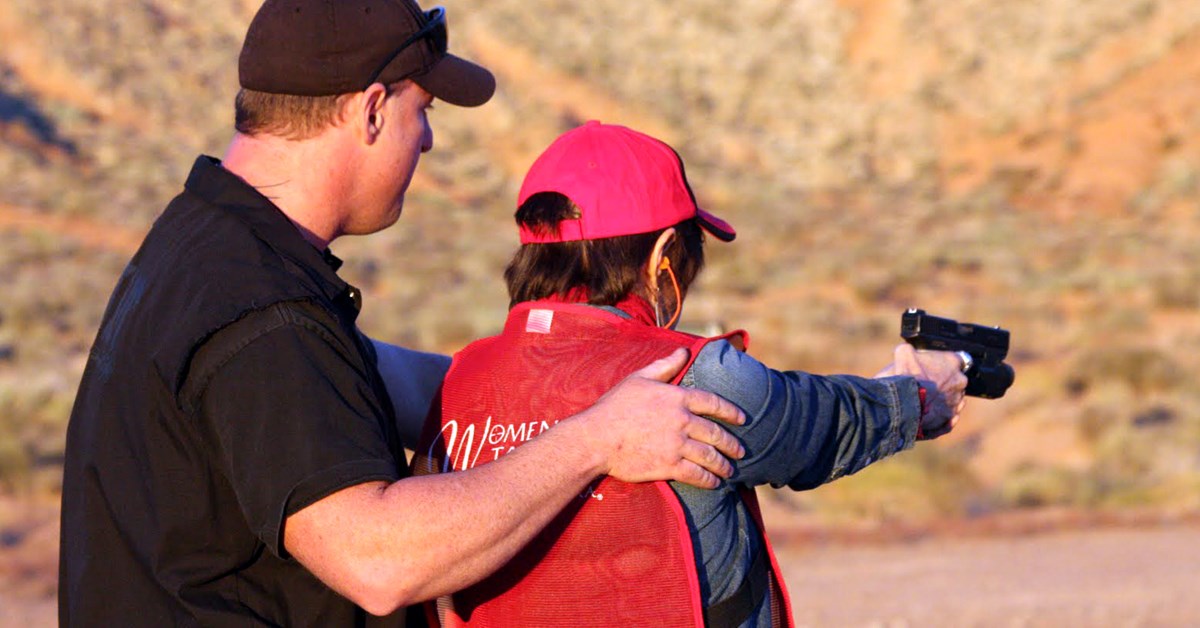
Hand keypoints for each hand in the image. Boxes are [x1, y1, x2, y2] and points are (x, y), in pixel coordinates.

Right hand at [577, 348, 745, 488]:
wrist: (596, 438)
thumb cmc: (614, 406)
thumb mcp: (639, 379)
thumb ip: (665, 365)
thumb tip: (684, 352)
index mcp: (677, 397)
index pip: (713, 403)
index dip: (731, 412)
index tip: (742, 419)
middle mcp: (682, 420)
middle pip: (716, 433)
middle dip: (732, 444)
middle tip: (741, 451)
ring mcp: (677, 445)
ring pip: (710, 456)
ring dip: (723, 464)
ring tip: (730, 470)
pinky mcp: (669, 466)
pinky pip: (697, 474)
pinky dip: (709, 480)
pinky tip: (715, 483)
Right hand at [875, 344, 966, 439]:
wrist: (900, 406)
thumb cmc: (903, 378)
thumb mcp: (902, 354)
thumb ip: (909, 350)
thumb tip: (907, 350)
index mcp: (951, 362)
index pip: (956, 359)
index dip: (943, 363)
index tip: (933, 367)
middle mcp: (959, 382)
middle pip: (955, 380)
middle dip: (943, 382)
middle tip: (925, 384)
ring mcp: (955, 402)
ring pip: (952, 399)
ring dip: (941, 400)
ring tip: (923, 401)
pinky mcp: (949, 419)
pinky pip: (947, 418)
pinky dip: (939, 417)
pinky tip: (928, 415)